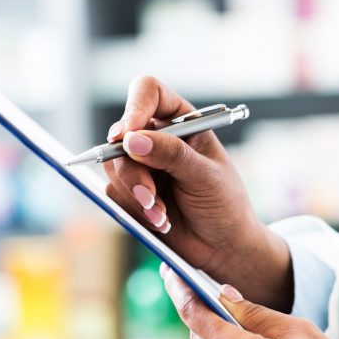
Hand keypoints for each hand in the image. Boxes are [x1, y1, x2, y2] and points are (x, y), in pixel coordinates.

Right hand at [104, 76, 291, 309]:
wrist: (223, 246)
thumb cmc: (225, 204)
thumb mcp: (206, 176)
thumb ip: (171, 155)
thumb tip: (132, 140)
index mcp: (181, 121)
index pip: (148, 92)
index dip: (134, 107)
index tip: (129, 135)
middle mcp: (157, 137)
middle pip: (121, 135)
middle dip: (132, 171)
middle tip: (150, 196)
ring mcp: (141, 164)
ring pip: (113, 166)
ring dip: (134, 195)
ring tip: (162, 215)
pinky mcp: (131, 191)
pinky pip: (114, 193)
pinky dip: (134, 210)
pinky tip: (160, 221)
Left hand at [160, 263, 338, 338]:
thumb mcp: (294, 330)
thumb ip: (253, 311)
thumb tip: (224, 295)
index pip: (194, 314)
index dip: (179, 289)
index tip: (169, 272)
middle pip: (197, 333)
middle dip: (198, 307)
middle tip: (192, 281)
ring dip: (211, 328)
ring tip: (217, 305)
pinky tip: (234, 332)